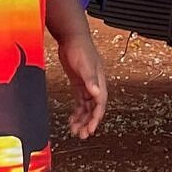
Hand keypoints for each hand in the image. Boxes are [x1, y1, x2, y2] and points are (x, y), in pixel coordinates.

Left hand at [53, 13, 107, 138]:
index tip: (90, 129)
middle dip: (88, 122)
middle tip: (82, 135)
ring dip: (82, 119)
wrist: (71, 37)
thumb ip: (90, 79)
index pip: (100, 104)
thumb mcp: (85, 64)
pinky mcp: (78, 84)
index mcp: (99, 82)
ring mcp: (86, 85)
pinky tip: (72, 120)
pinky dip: (77, 112)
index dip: (96, 117)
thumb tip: (97, 94)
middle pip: (94, 108)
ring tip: (75, 131)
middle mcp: (95, 85)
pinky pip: (80, 102)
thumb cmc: (80, 48)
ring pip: (86, 107)